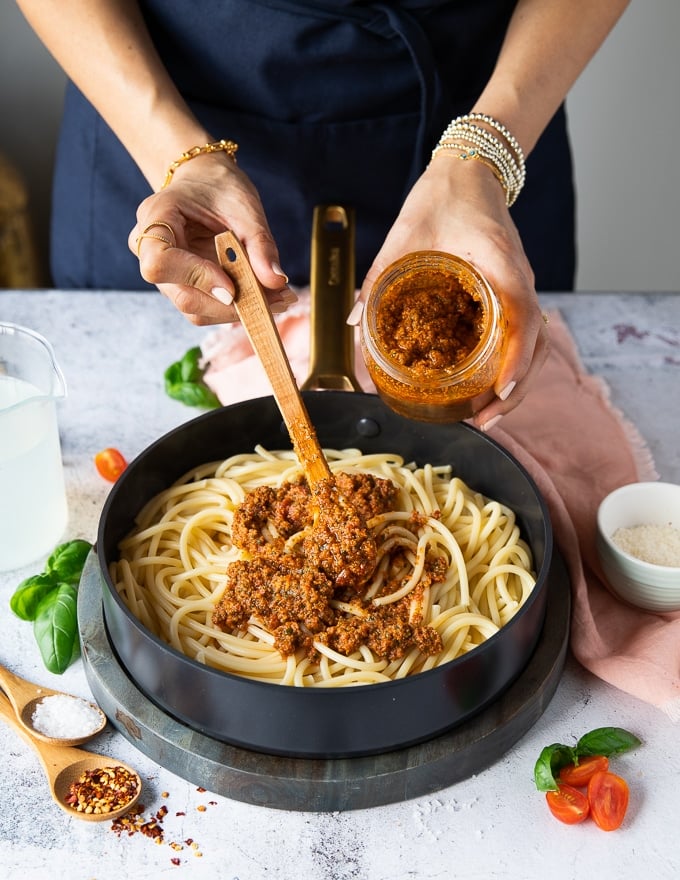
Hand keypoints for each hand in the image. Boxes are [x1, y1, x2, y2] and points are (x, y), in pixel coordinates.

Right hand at [128, 154, 295, 324]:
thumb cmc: (220, 187)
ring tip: (280, 298)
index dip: (196, 278)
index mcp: (155, 217)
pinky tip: (268, 297)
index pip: (160, 263)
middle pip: (183, 296)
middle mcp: (149, 250)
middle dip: (231, 305)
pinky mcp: (183, 286)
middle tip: (277, 299)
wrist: (205, 183)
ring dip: (239, 311)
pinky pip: (207, 306)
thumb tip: (277, 281)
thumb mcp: (245, 207)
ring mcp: (165, 273)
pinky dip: (238, 307)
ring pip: (196, 309)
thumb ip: (260, 244)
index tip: (233, 287)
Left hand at [355, 154, 548, 428]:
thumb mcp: (404, 235)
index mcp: (499, 262)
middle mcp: (518, 278)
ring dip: (517, 384)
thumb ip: (379, 277)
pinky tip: (487, 387)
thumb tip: (354, 321)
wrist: (469, 170)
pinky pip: (523, 335)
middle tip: (484, 420)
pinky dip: (511, 365)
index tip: (500, 390)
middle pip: (537, 344)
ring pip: (536, 345)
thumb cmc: (441, 197)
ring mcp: (520, 286)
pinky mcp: (513, 291)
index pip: (524, 314)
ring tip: (487, 414)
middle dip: (516, 388)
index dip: (516, 357)